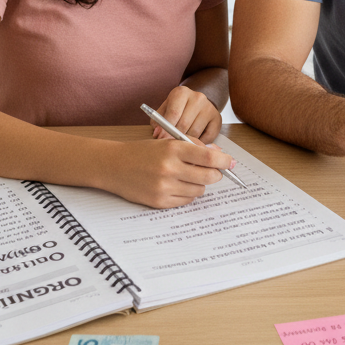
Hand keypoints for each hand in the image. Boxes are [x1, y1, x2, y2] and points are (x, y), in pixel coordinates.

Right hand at [105, 138, 233, 208]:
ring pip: (199, 191)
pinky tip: (176, 186)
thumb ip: (194, 146)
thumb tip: (219, 154)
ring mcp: (164, 187)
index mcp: (172, 148)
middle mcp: (169, 168)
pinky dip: (186, 194)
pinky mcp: (159, 202)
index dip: (224, 161)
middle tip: (211, 171)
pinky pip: (186, 201)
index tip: (231, 163)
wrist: (114, 166)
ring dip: (199, 184)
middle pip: (209, 176)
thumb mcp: (167, 142)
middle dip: (215, 174)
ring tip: (186, 177)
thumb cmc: (142, 152)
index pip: (208, 157)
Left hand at [150, 85, 222, 143]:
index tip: (160, 138)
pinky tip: (194, 141)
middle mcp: (197, 97)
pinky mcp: (217, 118)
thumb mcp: (164, 110)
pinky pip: (208, 137)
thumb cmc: (176, 109)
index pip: (174, 113)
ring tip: (181, 142)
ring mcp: (209, 108)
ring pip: (195, 132)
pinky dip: (199, 143)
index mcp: (181, 93)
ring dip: (186, 141)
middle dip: (175, 137)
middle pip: (184, 124)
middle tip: (170, 144)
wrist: (195, 103)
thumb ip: (158, 121)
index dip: (165, 128)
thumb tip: (157, 134)